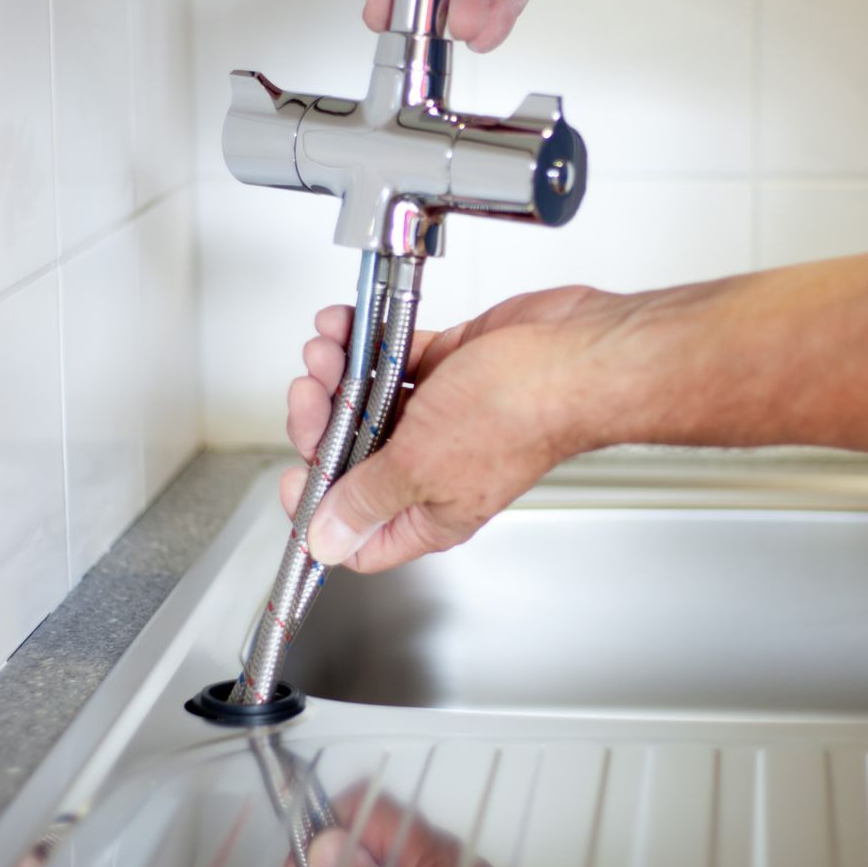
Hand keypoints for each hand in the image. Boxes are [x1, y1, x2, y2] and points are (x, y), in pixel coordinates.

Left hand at [283, 285, 636, 571]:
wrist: (572, 354)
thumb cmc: (521, 415)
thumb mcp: (421, 468)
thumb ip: (366, 501)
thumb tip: (327, 540)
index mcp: (430, 512)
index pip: (360, 536)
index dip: (319, 513)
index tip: (295, 475)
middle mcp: (432, 468)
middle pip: (351, 459)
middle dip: (321, 422)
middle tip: (312, 394)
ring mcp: (439, 417)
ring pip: (365, 403)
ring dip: (336, 373)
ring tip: (328, 349)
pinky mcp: (446, 370)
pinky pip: (389, 359)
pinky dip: (362, 342)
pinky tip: (346, 326)